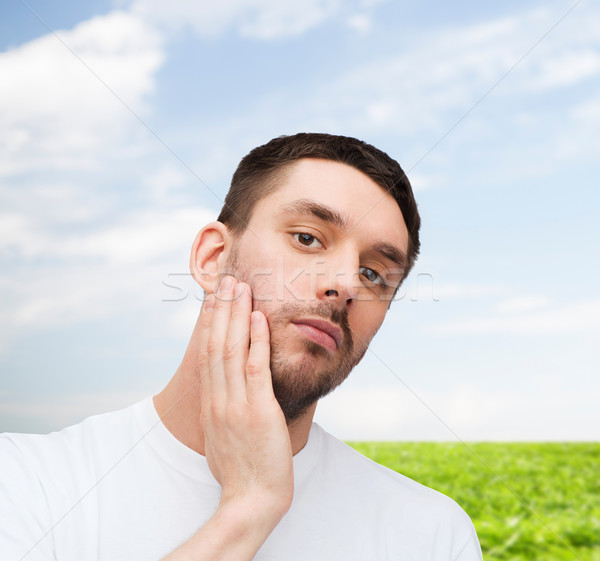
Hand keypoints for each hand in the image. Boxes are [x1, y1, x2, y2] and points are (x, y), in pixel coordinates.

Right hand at [199, 275, 293, 516]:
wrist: (251, 501)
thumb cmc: (241, 471)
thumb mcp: (221, 438)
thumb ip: (221, 413)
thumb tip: (224, 397)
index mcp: (209, 405)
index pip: (206, 355)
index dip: (208, 324)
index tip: (212, 300)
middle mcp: (217, 400)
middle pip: (215, 344)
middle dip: (220, 310)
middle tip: (225, 281)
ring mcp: (235, 404)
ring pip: (231, 349)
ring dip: (236, 315)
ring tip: (240, 287)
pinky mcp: (258, 410)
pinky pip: (254, 368)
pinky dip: (256, 340)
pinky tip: (259, 317)